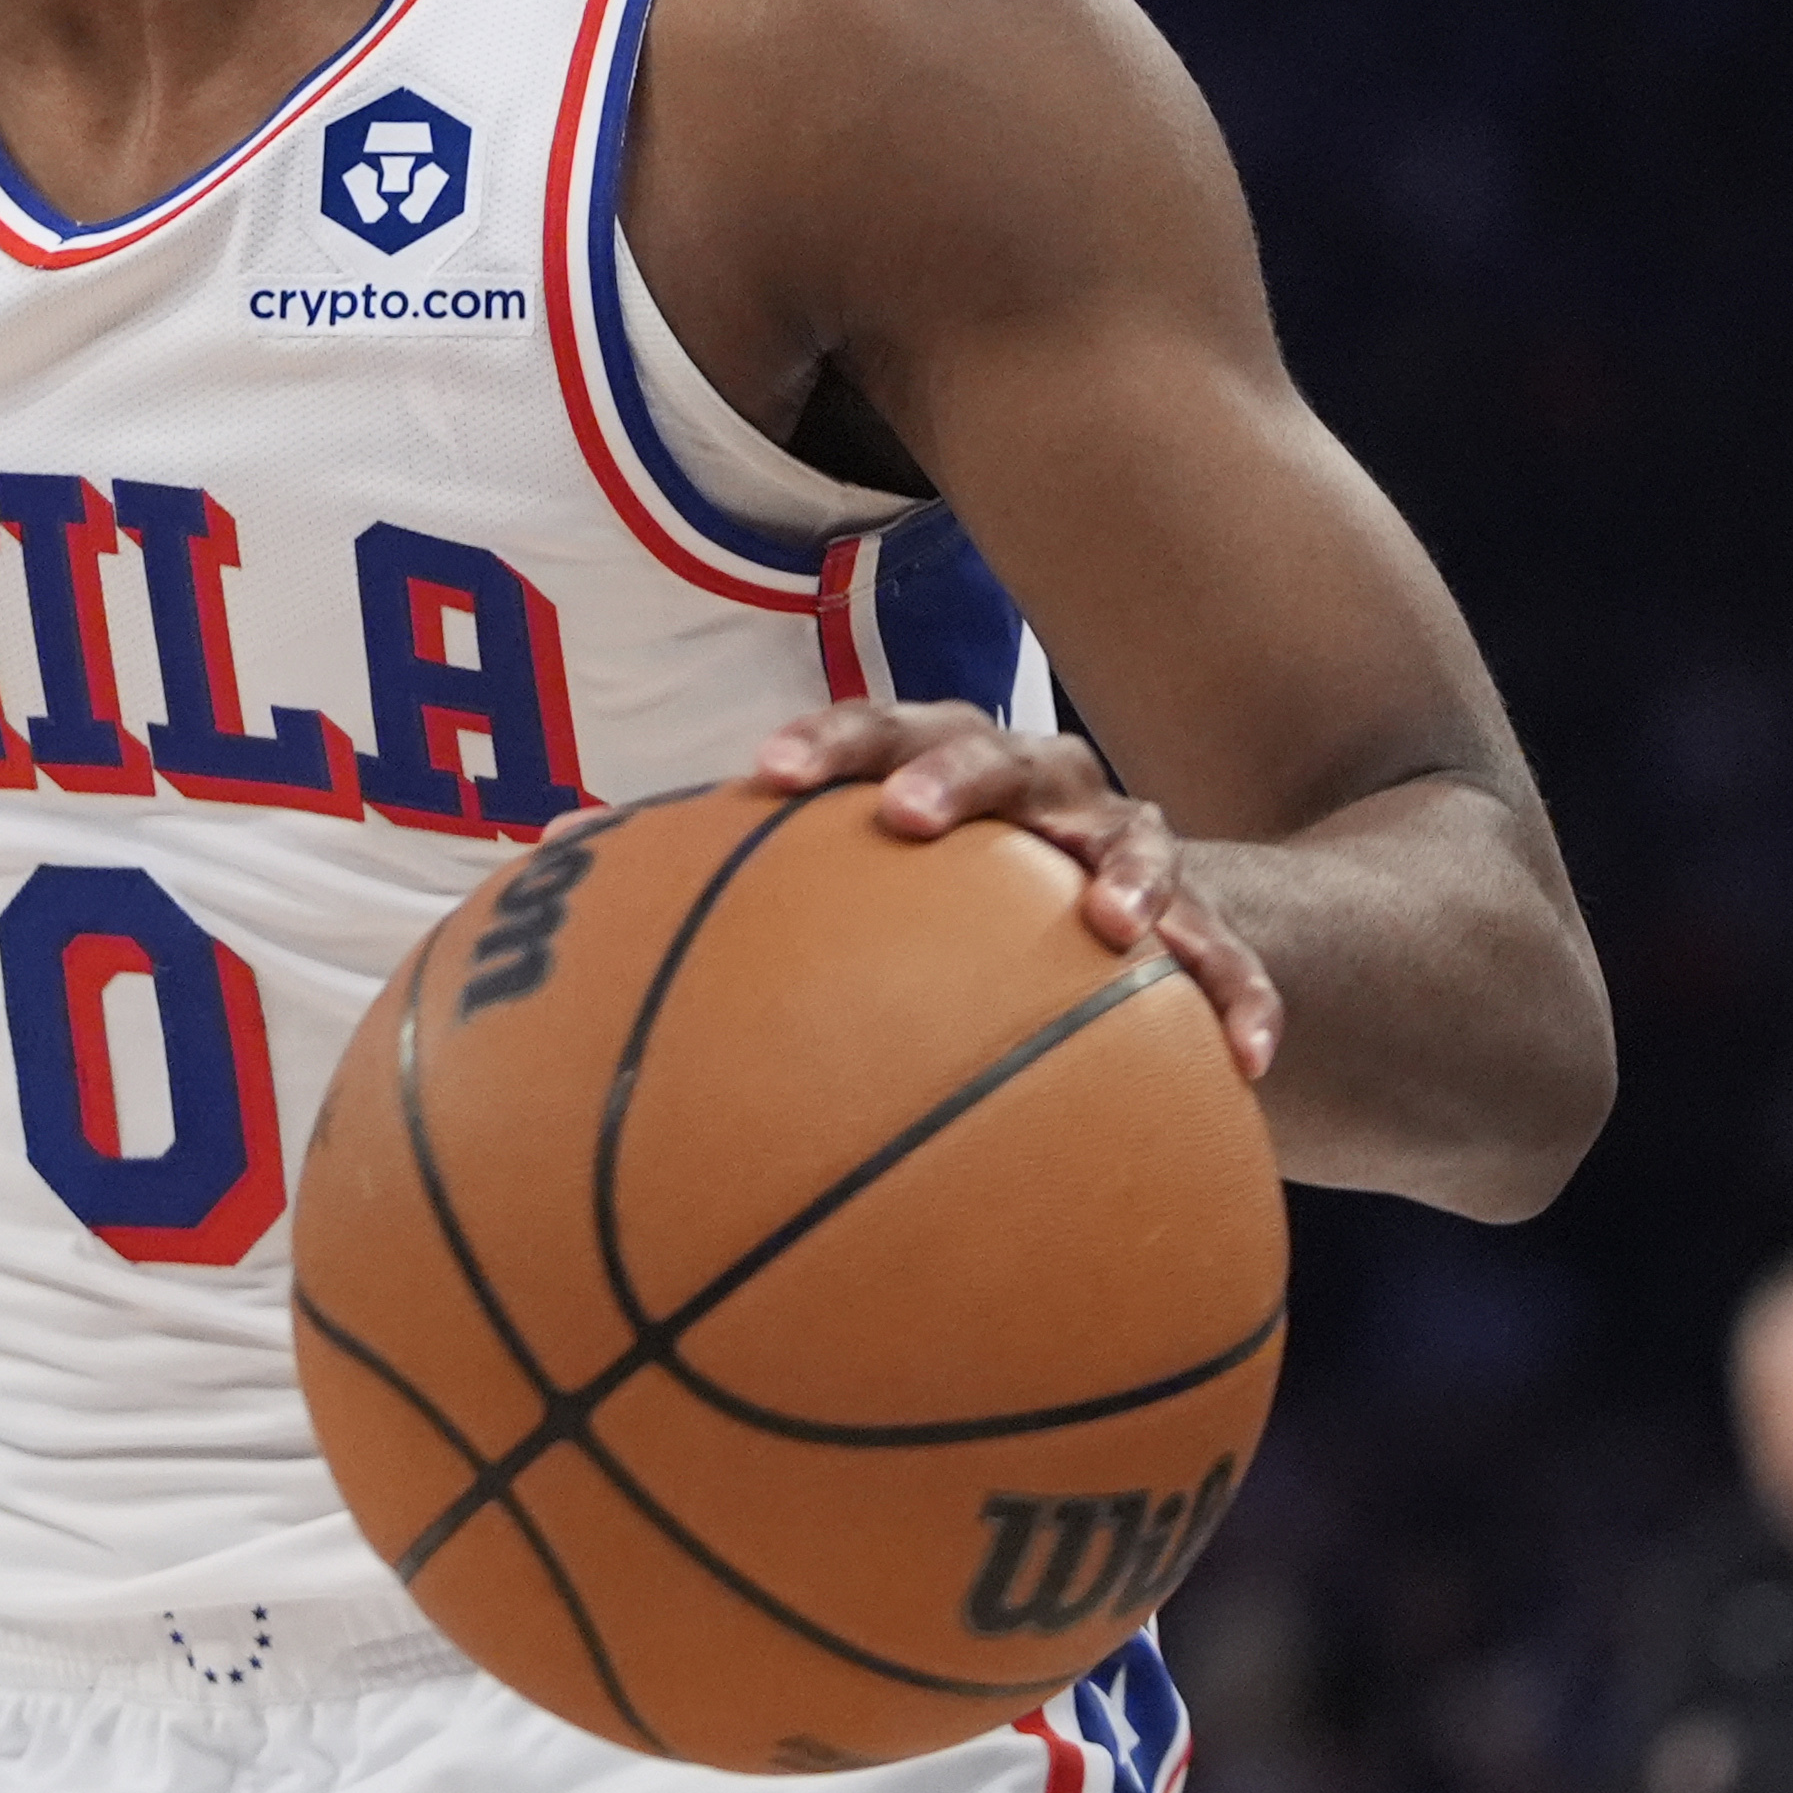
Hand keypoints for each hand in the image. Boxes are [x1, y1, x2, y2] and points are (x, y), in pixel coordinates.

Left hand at [751, 699, 1283, 1079]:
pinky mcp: (1210, 925)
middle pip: (997, 754)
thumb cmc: (955, 894)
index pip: (875, 729)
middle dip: (952, 779)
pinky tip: (1247, 1063)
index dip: (822, 741)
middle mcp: (1039, 789)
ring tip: (1111, 926)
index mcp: (945, 768)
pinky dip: (1242, 1002)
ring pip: (1135, 839)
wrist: (1133, 905)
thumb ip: (731, 877)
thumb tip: (545, 852)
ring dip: (1125, 874)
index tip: (763, 774)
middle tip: (901, 818)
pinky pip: (1236, 963)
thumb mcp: (856, 884)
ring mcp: (1130, 848)